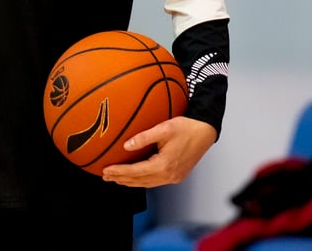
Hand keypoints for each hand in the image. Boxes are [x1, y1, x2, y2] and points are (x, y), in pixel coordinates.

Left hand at [100, 116, 217, 186]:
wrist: (205, 131)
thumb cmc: (186, 127)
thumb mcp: (163, 129)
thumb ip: (143, 138)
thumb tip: (126, 146)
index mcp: (165, 165)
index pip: (136, 171)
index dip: (119, 171)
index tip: (106, 170)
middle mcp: (169, 175)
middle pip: (140, 181)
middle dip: (121, 179)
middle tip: (105, 177)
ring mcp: (174, 177)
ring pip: (147, 183)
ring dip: (130, 182)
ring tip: (116, 179)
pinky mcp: (177, 175)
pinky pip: (155, 181)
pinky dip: (142, 180)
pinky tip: (134, 177)